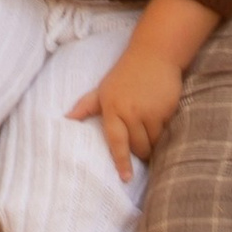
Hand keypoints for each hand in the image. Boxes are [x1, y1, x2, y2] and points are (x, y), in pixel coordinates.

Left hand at [69, 40, 188, 180]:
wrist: (154, 53)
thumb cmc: (126, 74)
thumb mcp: (103, 89)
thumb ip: (86, 106)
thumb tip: (65, 120)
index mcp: (112, 108)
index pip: (116, 141)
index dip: (121, 161)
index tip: (126, 178)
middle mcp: (130, 111)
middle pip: (137, 146)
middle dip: (140, 151)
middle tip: (140, 146)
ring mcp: (150, 111)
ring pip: (153, 142)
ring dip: (153, 143)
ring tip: (151, 132)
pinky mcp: (166, 110)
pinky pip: (165, 131)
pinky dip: (163, 130)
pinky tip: (161, 119)